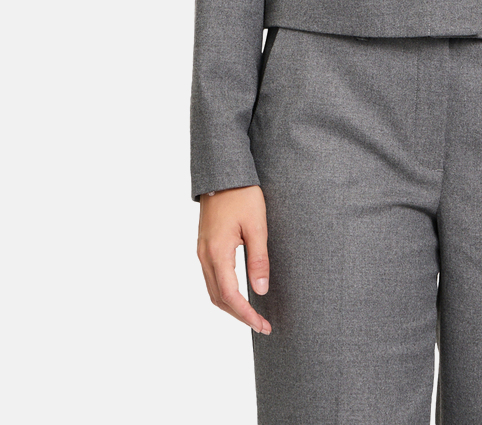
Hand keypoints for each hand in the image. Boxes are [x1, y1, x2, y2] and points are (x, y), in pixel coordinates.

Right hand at [197, 185, 271, 334]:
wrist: (223, 173)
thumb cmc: (242, 195)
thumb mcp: (257, 226)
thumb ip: (258, 260)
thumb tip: (261, 291)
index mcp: (217, 252)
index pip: (230, 296)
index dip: (246, 314)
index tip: (262, 325)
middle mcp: (205, 256)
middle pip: (218, 298)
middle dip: (239, 315)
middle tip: (261, 324)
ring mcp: (202, 251)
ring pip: (213, 290)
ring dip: (231, 306)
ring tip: (253, 314)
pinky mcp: (204, 246)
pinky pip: (212, 278)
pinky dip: (225, 292)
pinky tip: (239, 293)